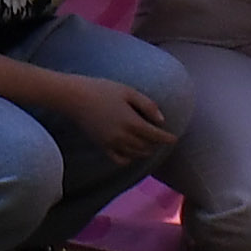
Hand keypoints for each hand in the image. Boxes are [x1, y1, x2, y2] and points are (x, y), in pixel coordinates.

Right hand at [46, 71, 178, 163]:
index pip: (156, 136)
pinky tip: (132, 152)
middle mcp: (123, 136)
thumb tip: (161, 120)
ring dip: (145, 151)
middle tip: (161, 138)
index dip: (167, 138)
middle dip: (156, 144)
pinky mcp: (102, 146)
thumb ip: (147, 105)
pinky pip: (120, 160)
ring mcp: (112, 143)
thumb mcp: (128, 92)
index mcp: (132, 122)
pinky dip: (129, 159)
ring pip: (136, 154)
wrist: (75, 97)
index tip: (174, 138)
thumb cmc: (102, 90)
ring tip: (149, 144)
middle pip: (147, 146)